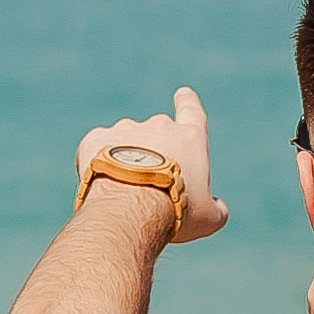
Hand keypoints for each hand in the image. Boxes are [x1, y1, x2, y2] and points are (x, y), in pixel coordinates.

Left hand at [76, 87, 228, 245]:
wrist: (128, 208)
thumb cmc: (174, 211)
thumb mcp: (208, 219)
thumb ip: (216, 209)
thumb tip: (217, 206)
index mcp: (189, 138)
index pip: (192, 110)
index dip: (188, 102)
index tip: (183, 94)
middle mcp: (158, 126)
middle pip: (156, 133)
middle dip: (152, 151)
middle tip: (148, 182)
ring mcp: (125, 130)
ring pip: (125, 142)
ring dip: (124, 158)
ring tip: (123, 190)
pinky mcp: (96, 139)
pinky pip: (97, 149)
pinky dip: (98, 162)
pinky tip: (102, 185)